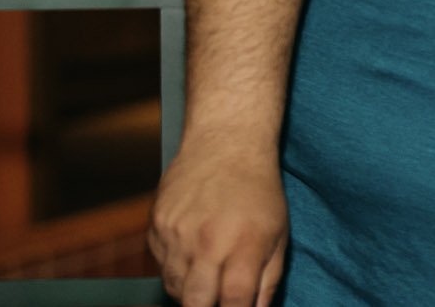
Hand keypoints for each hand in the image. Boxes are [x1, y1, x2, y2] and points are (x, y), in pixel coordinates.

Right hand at [147, 142, 288, 306]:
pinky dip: (175, 268)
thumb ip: (268, 279)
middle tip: (216, 299)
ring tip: (208, 272)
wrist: (225, 143)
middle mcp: (208, 242)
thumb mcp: (278, 234)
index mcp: (244, 245)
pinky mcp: (157, 226)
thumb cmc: (258, 191)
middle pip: (195, 303)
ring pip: (174, 287)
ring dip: (190, 291)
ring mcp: (178, 234)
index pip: (234, 302)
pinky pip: (161, 264)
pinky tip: (192, 251)